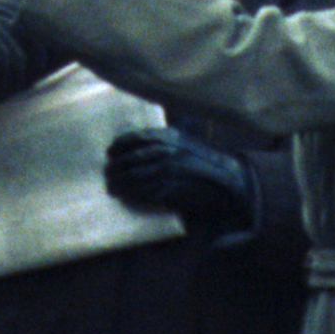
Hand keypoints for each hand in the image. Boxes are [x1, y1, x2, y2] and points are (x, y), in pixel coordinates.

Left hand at [103, 127, 254, 230]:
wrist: (227, 180)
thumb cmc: (204, 160)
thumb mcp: (185, 140)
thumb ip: (165, 138)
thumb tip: (136, 141)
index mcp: (170, 136)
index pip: (135, 138)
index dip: (119, 145)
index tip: (109, 152)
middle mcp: (167, 151)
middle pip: (131, 159)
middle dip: (115, 168)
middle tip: (107, 174)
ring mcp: (169, 170)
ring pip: (135, 177)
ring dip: (121, 184)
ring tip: (112, 188)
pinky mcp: (172, 189)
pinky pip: (147, 192)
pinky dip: (134, 195)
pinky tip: (127, 197)